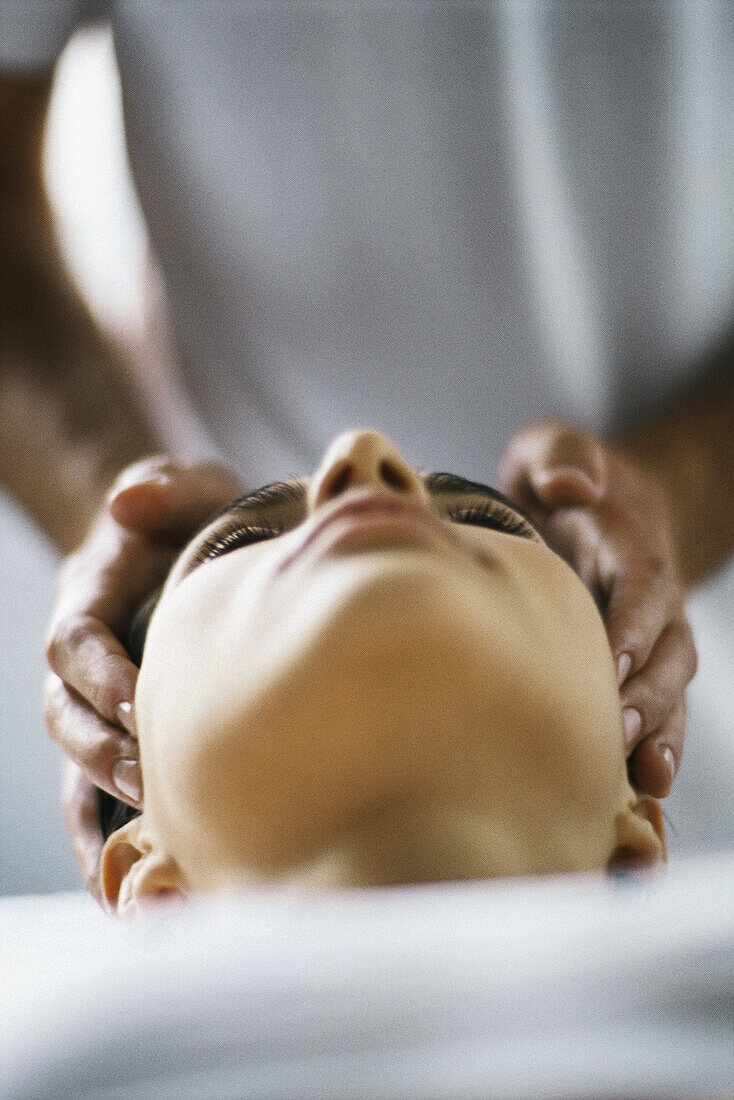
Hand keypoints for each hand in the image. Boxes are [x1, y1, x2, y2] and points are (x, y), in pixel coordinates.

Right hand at [45, 456, 242, 898]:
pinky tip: (137, 881)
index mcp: (93, 593)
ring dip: (103, 802)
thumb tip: (129, 505)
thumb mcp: (189, 484)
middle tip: (148, 779)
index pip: (74, 638)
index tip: (142, 699)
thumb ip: (164, 486)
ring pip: (77, 761)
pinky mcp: (126, 730)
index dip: (98, 671)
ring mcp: (99, 698)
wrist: (188, 542)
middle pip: (63, 712)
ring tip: (145, 843)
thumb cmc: (193, 514)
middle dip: (99, 749)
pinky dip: (109, 834)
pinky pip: (101, 789)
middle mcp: (84, 656)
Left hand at [498, 420, 696, 798]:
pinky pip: (656, 711)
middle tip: (617, 731)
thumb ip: (562, 453)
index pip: (643, 586)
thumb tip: (572, 484)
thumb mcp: (552, 445)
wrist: (600, 504)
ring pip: (671, 689)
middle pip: (669, 649)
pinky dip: (653, 749)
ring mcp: (649, 638)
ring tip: (641, 776)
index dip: (633, 623)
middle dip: (649, 692)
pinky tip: (639, 792)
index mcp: (630, 546)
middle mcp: (651, 599)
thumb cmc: (560, 478)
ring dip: (659, 731)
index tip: (611, 660)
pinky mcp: (634, 667)